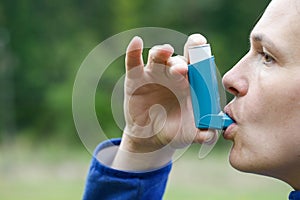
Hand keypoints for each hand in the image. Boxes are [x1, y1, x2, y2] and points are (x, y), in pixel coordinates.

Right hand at [121, 34, 215, 152]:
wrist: (152, 137)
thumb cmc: (176, 131)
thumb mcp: (189, 134)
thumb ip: (203, 134)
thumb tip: (210, 134)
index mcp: (191, 83)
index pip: (197, 63)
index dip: (200, 54)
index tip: (203, 49)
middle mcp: (173, 74)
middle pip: (178, 60)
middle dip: (181, 62)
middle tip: (183, 70)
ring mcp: (154, 74)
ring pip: (158, 57)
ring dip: (162, 53)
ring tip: (166, 51)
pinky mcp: (136, 78)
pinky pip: (134, 62)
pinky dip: (133, 51)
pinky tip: (136, 42)